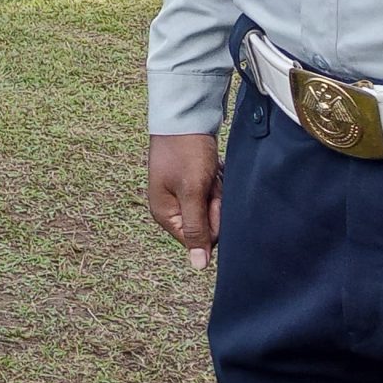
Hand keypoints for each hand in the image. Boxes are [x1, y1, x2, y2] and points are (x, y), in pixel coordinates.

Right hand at [148, 133, 221, 270]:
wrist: (185, 115)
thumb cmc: (186, 152)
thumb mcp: (192, 192)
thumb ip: (196, 229)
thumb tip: (198, 266)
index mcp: (165, 214)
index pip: (199, 239)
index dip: (212, 221)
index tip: (209, 198)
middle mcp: (171, 208)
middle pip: (207, 224)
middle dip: (215, 204)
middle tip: (210, 181)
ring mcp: (181, 194)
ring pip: (213, 208)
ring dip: (218, 191)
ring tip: (211, 171)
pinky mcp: (192, 182)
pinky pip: (213, 193)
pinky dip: (217, 182)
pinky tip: (213, 168)